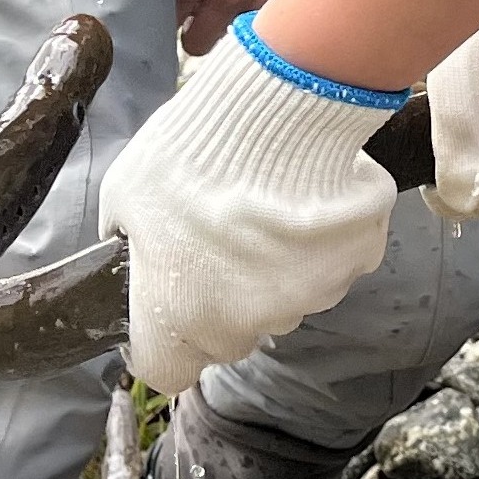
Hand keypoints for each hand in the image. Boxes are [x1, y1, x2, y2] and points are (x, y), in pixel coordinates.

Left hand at [100, 18, 399, 393]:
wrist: (274, 110)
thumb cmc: (191, 153)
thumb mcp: (124, 194)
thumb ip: (127, 238)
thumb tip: (130, 243)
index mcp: (182, 318)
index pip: (166, 368)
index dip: (163, 341)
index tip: (166, 305)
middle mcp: (247, 323)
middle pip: (229, 335)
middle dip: (221, 298)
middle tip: (217, 237)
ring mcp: (310, 297)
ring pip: (284, 299)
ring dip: (272, 266)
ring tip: (263, 204)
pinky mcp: (354, 263)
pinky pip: (331, 262)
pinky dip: (319, 239)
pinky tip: (303, 195)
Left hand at [175, 0, 366, 53]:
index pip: (166, 17)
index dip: (168, 16)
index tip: (176, 12)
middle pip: (197, 45)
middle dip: (198, 33)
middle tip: (207, 14)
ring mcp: (264, 2)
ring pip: (237, 34)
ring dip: (236, 21)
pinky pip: (273, 19)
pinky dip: (270, 9)